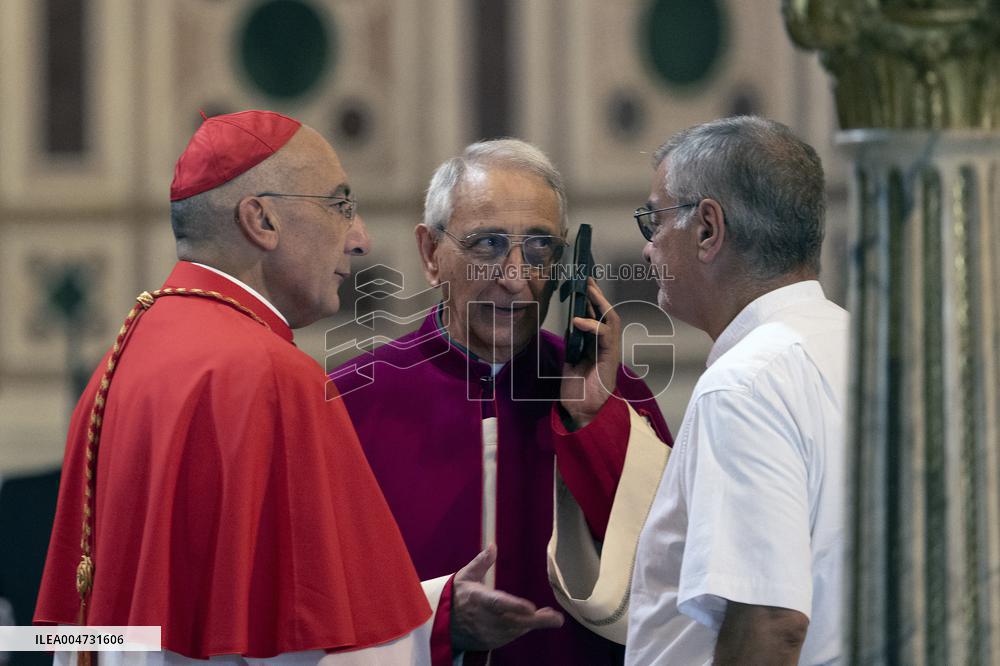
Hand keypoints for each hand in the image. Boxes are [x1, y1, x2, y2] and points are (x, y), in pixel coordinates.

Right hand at [451, 544, 563, 652]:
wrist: (440, 623)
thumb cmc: (456, 595)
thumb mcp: (465, 576)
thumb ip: (481, 563)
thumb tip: (493, 546)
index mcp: (476, 599)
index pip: (497, 604)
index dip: (514, 606)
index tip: (531, 607)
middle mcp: (482, 619)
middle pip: (512, 622)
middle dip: (535, 621)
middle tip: (556, 618)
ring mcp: (485, 633)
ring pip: (514, 631)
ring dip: (532, 625)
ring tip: (551, 617)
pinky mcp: (488, 642)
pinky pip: (510, 637)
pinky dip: (522, 629)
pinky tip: (533, 621)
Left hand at [560, 278, 620, 429]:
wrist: (582, 411)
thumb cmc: (577, 389)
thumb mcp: (570, 361)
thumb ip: (572, 344)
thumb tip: (569, 326)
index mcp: (596, 344)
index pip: (596, 316)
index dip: (592, 300)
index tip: (583, 284)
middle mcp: (605, 345)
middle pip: (606, 313)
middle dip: (598, 296)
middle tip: (587, 279)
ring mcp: (610, 351)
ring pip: (611, 320)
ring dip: (600, 304)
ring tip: (589, 290)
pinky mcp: (610, 358)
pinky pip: (604, 336)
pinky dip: (592, 326)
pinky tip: (578, 320)